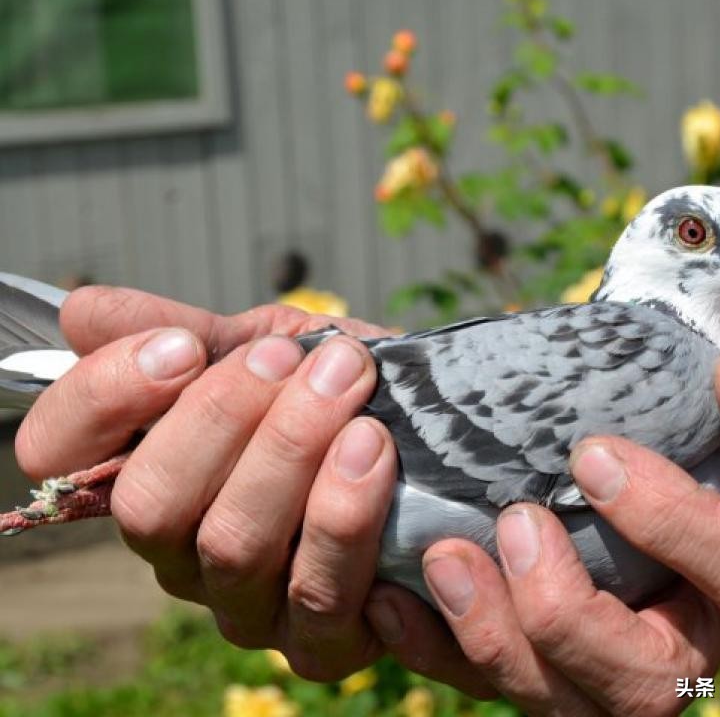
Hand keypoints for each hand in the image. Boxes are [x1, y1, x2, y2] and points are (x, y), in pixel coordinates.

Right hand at [15, 286, 399, 680]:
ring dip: (293, 451)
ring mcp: (244, 604)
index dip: (103, 395)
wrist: (428, 429)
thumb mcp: (268, 343)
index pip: (57, 454)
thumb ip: (187, 331)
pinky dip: (348, 517)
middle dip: (224, 416)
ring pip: (232, 546)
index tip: (184, 347)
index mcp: (148, 470)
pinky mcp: (318, 643)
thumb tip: (85, 310)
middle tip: (292, 358)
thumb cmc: (336, 387)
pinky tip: (381, 456)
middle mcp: (179, 550)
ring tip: (348, 384)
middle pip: (149, 505)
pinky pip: (318, 599)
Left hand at [365, 296, 719, 714]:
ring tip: (441, 558)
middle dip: (569, 614)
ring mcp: (606, 636)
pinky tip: (389, 600)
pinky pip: (489, 672)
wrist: (671, 407)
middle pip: (645, 682)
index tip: (593, 454)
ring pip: (559, 696)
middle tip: (519, 521)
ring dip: (491, 637)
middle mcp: (683, 618)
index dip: (673, 523)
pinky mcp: (539, 634)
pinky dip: (437, 646)